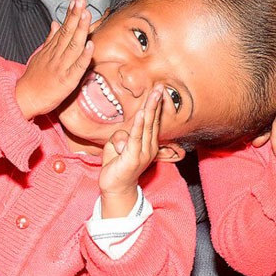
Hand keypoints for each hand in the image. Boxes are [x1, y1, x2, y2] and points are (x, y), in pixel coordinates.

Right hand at [16, 0, 93, 119]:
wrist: (24, 99)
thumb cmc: (34, 78)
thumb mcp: (40, 55)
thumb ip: (50, 39)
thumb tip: (55, 23)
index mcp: (51, 50)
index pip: (63, 29)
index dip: (71, 15)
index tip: (77, 1)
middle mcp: (56, 56)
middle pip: (67, 33)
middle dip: (75, 17)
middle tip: (82, 2)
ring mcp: (62, 67)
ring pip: (73, 45)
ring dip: (80, 30)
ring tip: (86, 15)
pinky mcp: (67, 81)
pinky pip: (77, 67)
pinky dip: (84, 56)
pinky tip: (90, 45)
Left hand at [99, 85, 163, 217]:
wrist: (115, 188)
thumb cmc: (116, 165)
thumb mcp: (115, 146)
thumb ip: (120, 136)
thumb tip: (122, 139)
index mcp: (147, 143)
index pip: (152, 120)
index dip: (154, 105)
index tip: (157, 90)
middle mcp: (149, 146)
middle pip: (152, 120)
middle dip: (156, 102)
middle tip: (160, 87)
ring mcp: (143, 152)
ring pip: (146, 126)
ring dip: (151, 108)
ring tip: (155, 94)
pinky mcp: (134, 157)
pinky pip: (136, 137)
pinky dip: (139, 124)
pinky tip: (143, 113)